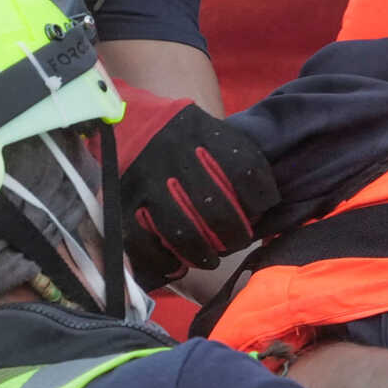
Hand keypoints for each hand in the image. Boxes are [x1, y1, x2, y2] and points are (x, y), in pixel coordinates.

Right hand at [114, 94, 278, 284]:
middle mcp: (175, 156)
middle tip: (234, 242)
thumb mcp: (212, 132)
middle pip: (216, 208)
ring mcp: (147, 181)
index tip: (262, 208)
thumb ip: (237, 159)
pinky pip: (144, 242)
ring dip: (201, 254)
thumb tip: (266, 204)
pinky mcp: (122, 201)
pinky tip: (175, 264)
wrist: (128, 123)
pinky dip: (162, 259)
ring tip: (209, 258)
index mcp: (204, 134)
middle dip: (233, 235)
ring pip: (181, 231)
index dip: (260, 198)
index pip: (246, 170)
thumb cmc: (183, 138)